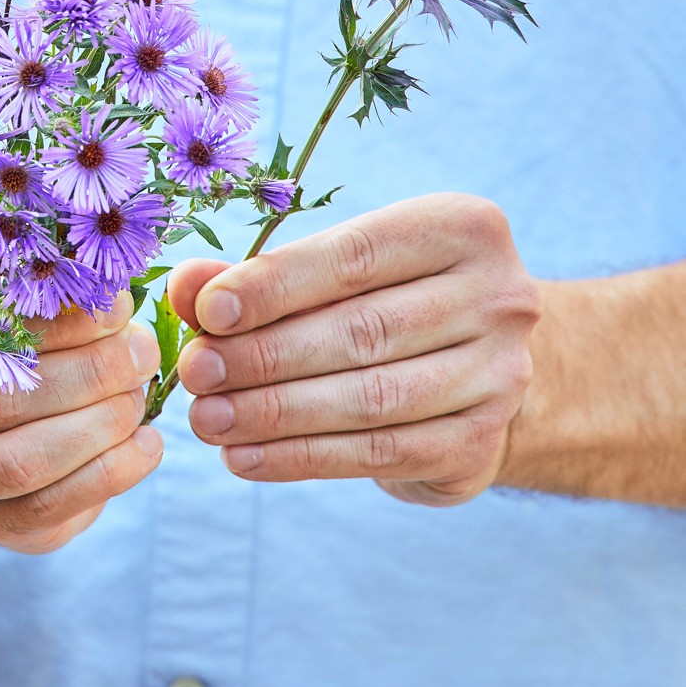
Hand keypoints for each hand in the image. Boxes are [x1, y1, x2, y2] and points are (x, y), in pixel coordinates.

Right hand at [0, 289, 162, 551]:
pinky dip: (108, 476)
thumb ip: (30, 292)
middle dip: (87, 374)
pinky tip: (145, 444)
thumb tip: (110, 291)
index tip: (115, 303)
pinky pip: (45, 511)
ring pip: (19, 464)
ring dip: (98, 428)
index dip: (52, 316)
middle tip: (140, 350)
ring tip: (139, 394)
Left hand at [170, 194, 539, 506]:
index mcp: (463, 229)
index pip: (355, 256)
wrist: (480, 372)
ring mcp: (500, 376)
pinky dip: (302, 457)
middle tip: (195, 374)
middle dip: (264, 356)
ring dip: (276, 413)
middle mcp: (499, 298)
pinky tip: (245, 456)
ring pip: (370, 398)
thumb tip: (185, 286)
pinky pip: (378, 453)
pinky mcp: (481, 443)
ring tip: (208, 420)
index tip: (207, 312)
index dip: (275, 286)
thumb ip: (263, 275)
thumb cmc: (390, 300)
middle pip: (362, 331)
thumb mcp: (338, 271)